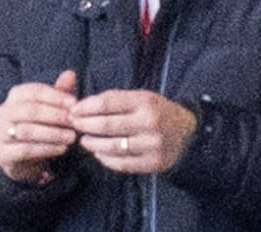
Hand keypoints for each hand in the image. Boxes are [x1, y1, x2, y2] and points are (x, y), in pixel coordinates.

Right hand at [0, 69, 79, 184]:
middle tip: (74, 122)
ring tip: (72, 137)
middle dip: (55, 115)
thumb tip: (71, 73)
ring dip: (52, 133)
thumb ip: (58, 94)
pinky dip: (46, 149)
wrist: (23, 162)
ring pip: (26, 130)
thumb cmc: (39, 131)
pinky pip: (25, 150)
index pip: (33, 91)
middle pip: (29, 110)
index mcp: (13, 98)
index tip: (75, 104)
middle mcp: (2, 112)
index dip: (55, 96)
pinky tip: (62, 149)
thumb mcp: (49, 111)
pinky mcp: (2, 153)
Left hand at [69, 88, 196, 174]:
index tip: (73, 110)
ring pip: (113, 147)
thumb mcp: (141, 97)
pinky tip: (99, 154)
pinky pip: (123, 164)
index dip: (86, 107)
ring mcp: (153, 145)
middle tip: (74, 125)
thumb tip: (82, 106)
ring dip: (93, 144)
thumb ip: (115, 100)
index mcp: (145, 101)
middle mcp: (150, 123)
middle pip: (107, 125)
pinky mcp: (154, 163)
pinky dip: (107, 159)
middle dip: (85, 125)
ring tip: (84, 141)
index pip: (107, 103)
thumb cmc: (156, 112)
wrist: (188, 134)